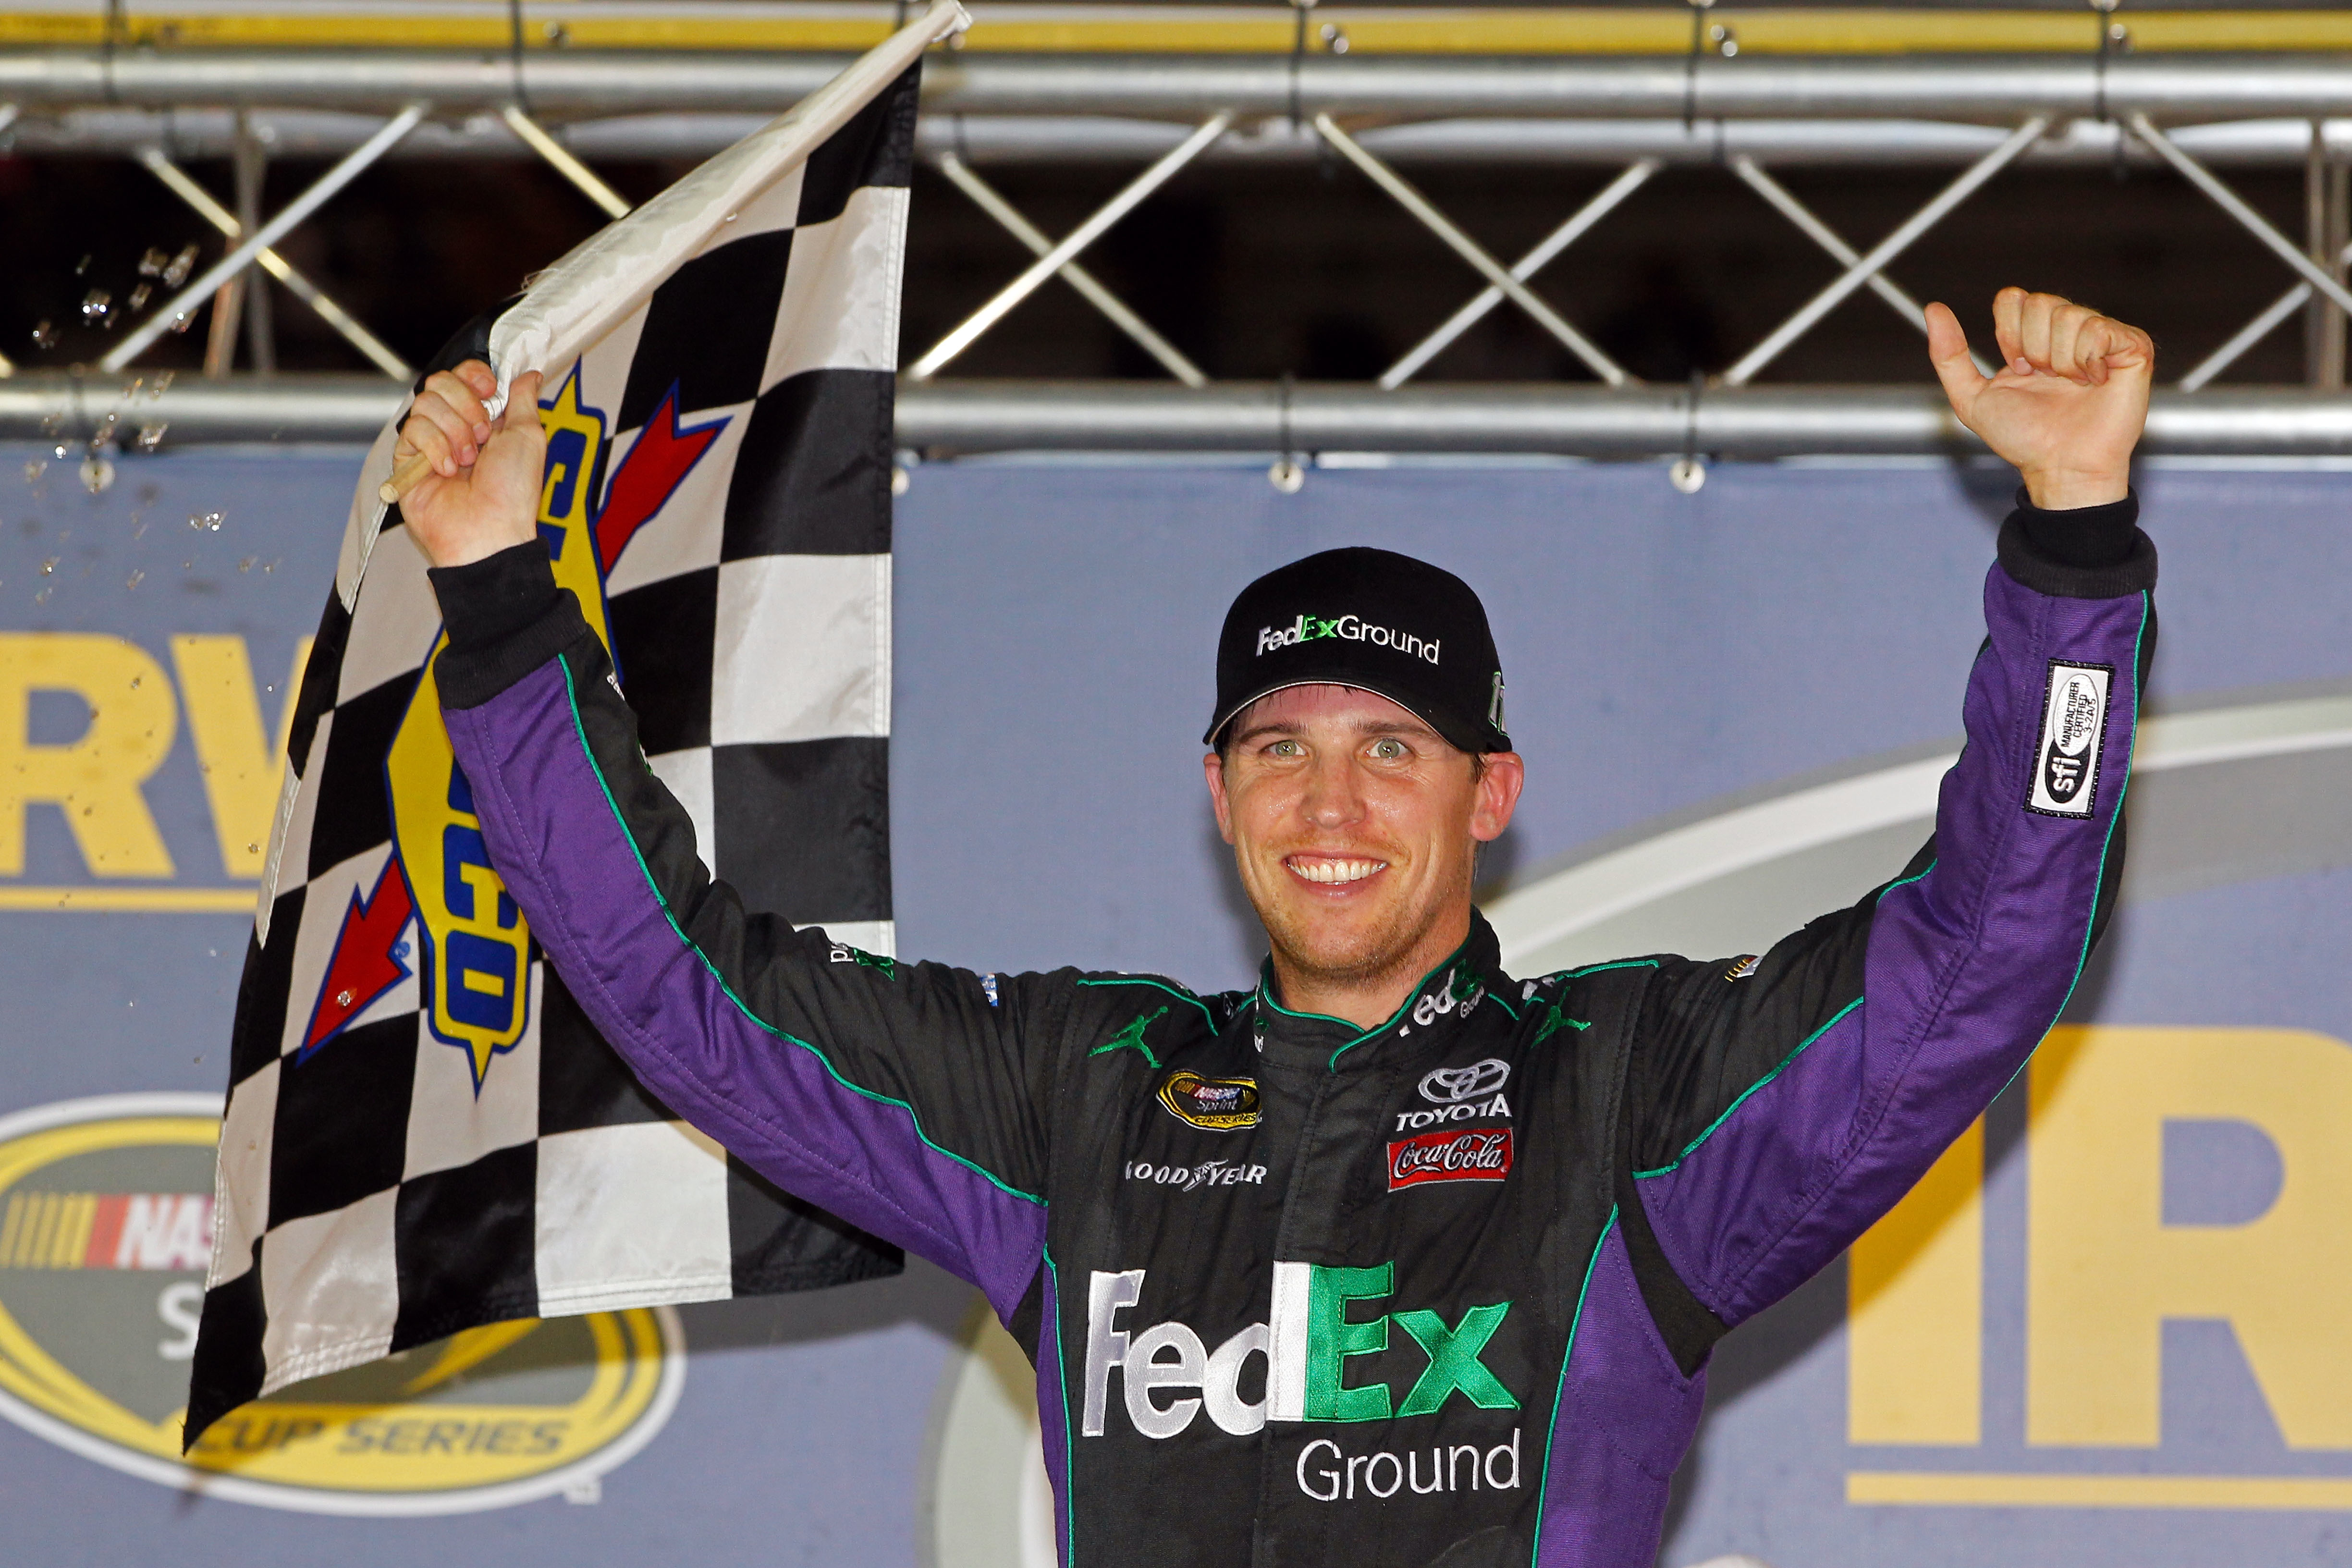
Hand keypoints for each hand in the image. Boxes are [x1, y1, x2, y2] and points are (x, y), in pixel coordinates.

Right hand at [395, 361, 545, 568]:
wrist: (489, 530)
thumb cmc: (513, 492)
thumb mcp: (529, 437)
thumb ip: (524, 400)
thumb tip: (528, 374)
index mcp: (484, 419)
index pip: (464, 375)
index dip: (473, 376)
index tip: (490, 391)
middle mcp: (455, 427)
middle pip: (440, 381)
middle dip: (465, 405)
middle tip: (482, 437)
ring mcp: (430, 442)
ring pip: (425, 403)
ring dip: (454, 430)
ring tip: (467, 461)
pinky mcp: (408, 459)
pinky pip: (413, 430)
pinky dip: (436, 448)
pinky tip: (448, 472)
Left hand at [1924, 289, 2152, 509]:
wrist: (2061, 465)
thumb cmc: (2023, 437)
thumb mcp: (1971, 398)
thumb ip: (1948, 355)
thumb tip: (1933, 309)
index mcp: (2033, 336)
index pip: (2013, 298)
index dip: (2009, 335)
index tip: (2018, 369)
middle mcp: (2067, 330)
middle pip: (2039, 302)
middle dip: (2033, 348)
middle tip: (2045, 380)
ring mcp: (2101, 336)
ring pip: (2069, 315)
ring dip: (2061, 361)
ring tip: (2072, 386)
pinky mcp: (2132, 346)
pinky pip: (2100, 329)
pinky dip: (2089, 361)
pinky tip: (2095, 382)